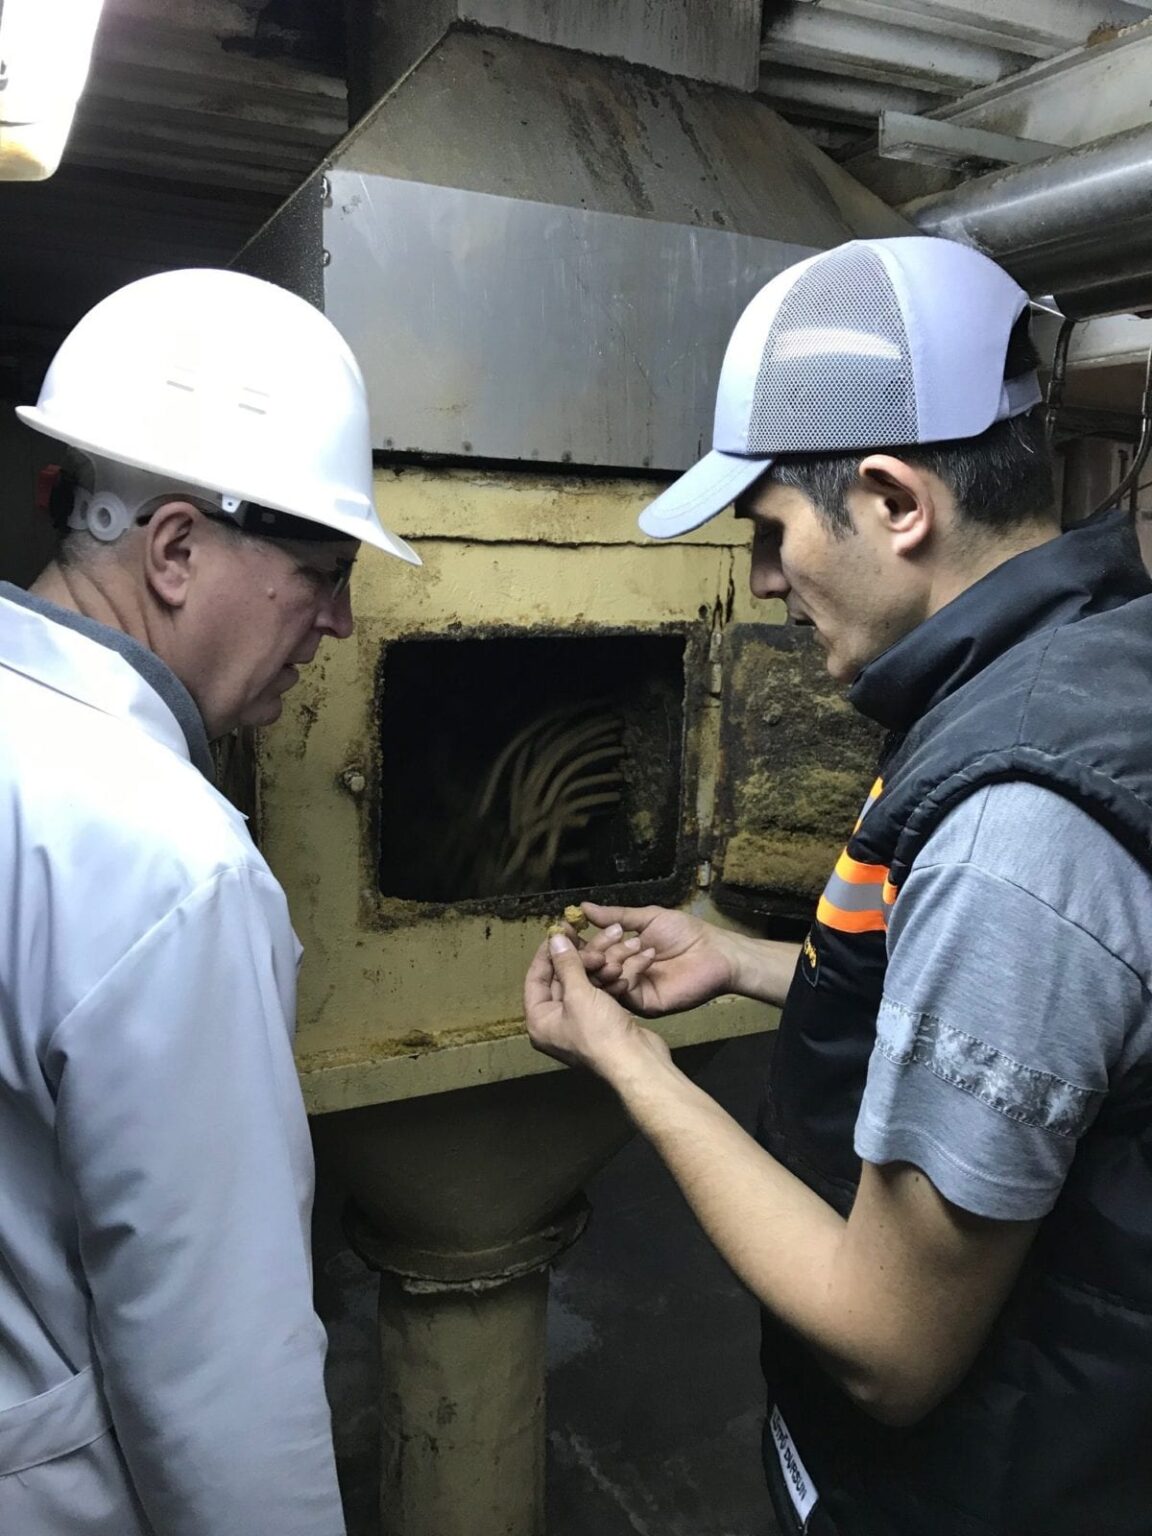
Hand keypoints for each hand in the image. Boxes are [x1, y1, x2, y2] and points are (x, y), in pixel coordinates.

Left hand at [524, 934, 671, 1080]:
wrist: (637, 1062)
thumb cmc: (600, 1034)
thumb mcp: (579, 994)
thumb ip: (566, 964)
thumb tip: (554, 938)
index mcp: (540, 1020)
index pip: (535, 978)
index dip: (547, 953)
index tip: (560, 932)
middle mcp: (555, 1023)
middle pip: (562, 980)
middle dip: (582, 961)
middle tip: (598, 947)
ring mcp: (579, 1024)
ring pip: (584, 986)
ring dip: (600, 971)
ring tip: (614, 961)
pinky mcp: (601, 1023)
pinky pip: (600, 996)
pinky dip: (610, 984)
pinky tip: (622, 976)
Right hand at [573, 902, 736, 1017]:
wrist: (714, 952)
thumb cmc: (685, 933)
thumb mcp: (646, 919)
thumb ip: (615, 917)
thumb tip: (583, 907)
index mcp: (621, 954)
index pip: (592, 950)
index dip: (578, 941)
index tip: (564, 928)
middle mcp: (623, 974)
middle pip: (593, 968)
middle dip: (588, 953)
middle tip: (582, 943)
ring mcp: (633, 990)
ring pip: (606, 981)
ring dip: (609, 962)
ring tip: (618, 948)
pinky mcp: (644, 1003)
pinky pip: (624, 992)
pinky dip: (626, 974)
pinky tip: (636, 959)